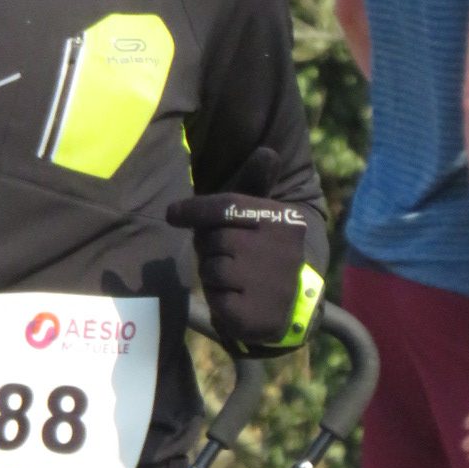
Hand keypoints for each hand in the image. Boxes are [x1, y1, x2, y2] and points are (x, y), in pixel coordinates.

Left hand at [166, 148, 313, 353]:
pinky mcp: (257, 316)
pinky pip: (216, 300)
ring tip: (234, 279)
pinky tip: (237, 300)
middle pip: (215, 239)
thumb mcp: (264, 214)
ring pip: (212, 269)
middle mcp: (282, 251)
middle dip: (211, 247)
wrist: (296, 305)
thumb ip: (256, 183)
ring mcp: (272, 286)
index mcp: (283, 221)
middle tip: (225, 255)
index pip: (228, 207)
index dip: (194, 209)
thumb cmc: (266, 249)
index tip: (172, 213)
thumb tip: (267, 151)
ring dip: (214, 275)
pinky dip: (219, 301)